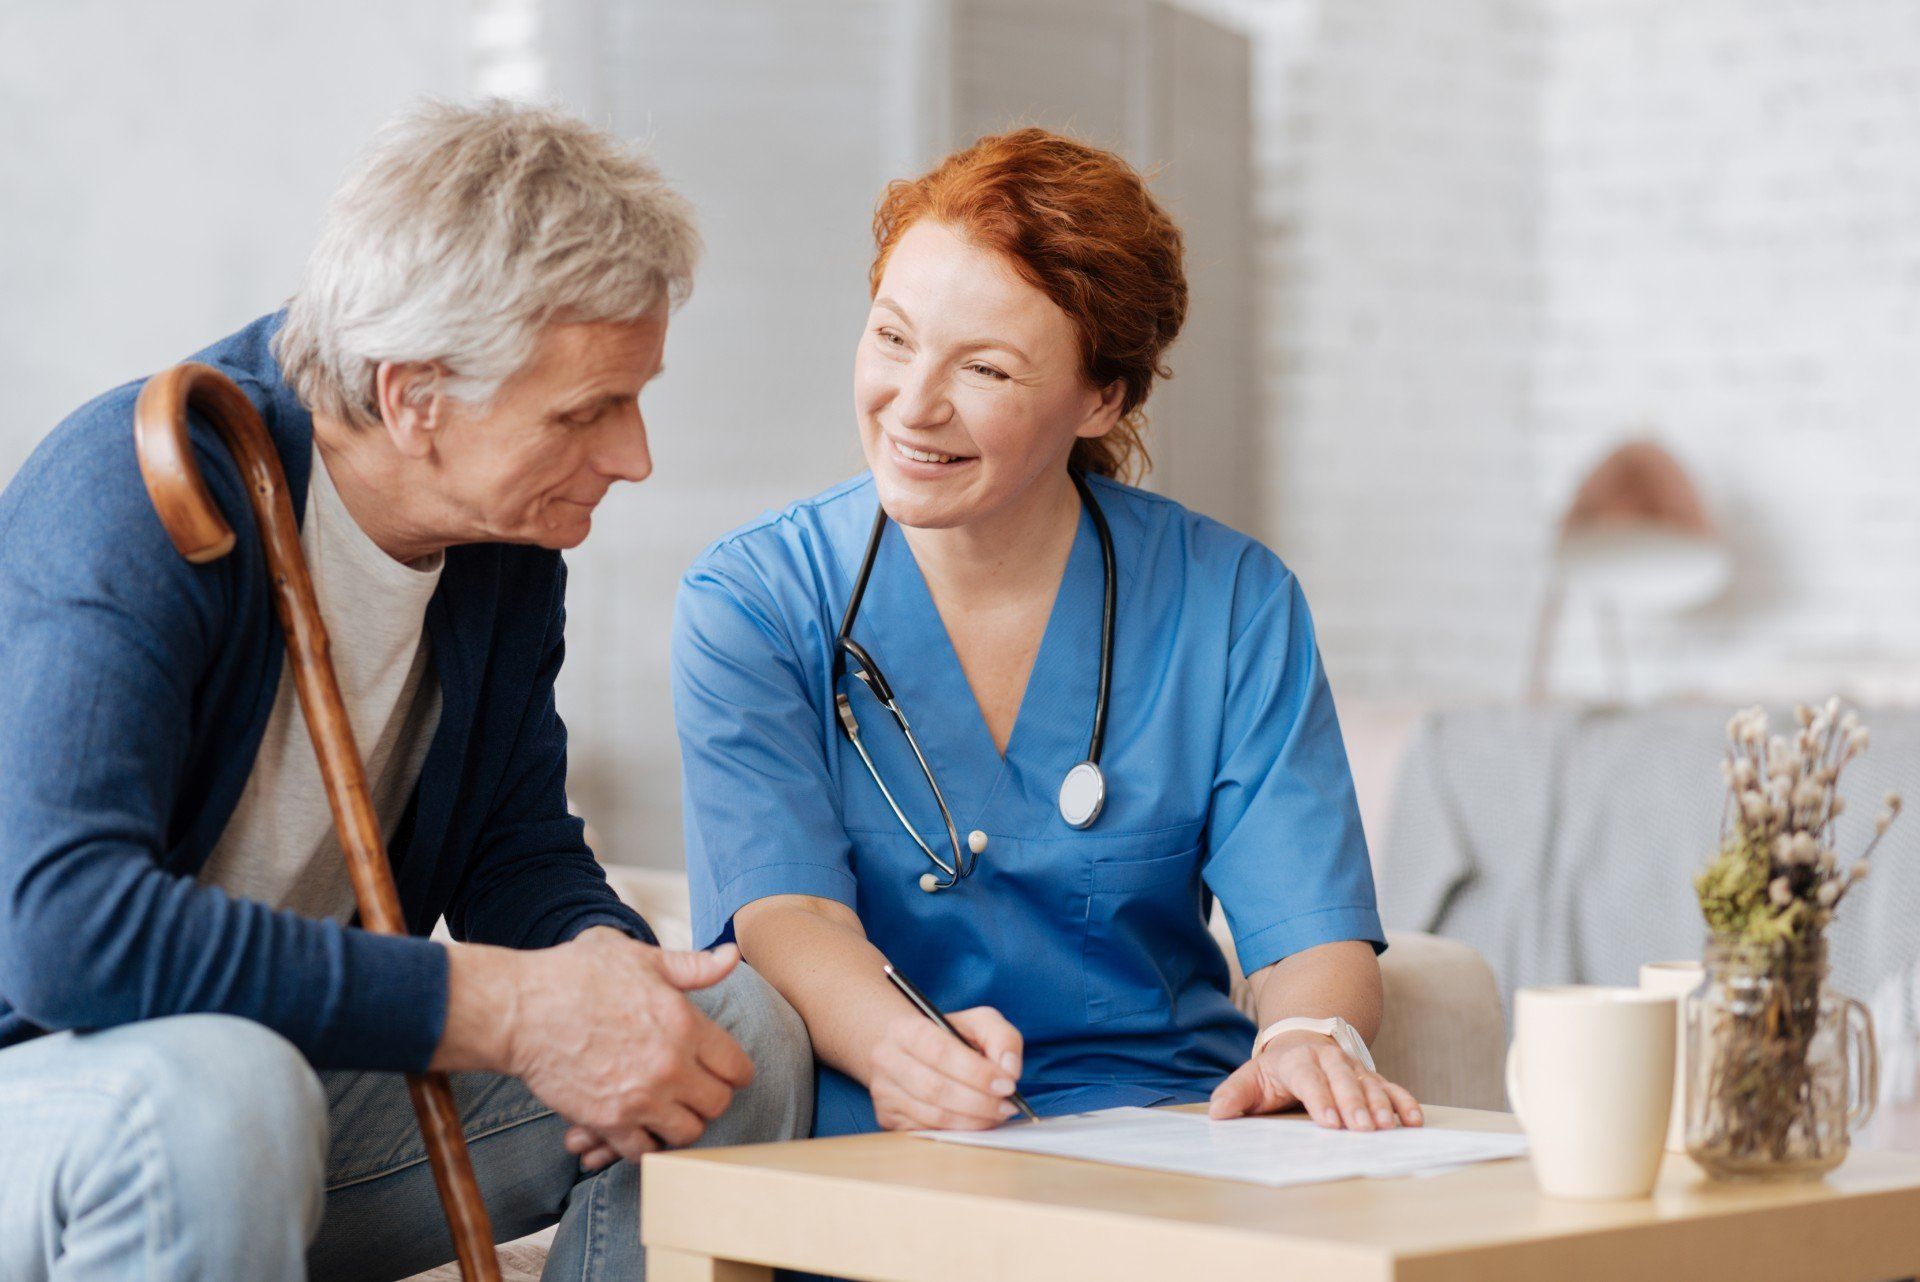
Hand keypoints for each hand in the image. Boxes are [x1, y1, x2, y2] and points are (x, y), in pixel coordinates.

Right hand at [447, 928, 754, 1165]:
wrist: (520, 1010)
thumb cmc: (577, 976)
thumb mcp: (640, 958)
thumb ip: (691, 966)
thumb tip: (731, 956)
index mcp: (685, 1024)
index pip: (736, 1067)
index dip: (733, 1071)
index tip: (721, 1071)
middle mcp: (671, 1065)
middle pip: (718, 1103)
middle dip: (710, 1098)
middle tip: (693, 1090)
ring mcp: (641, 1098)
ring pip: (687, 1133)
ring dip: (681, 1124)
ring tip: (667, 1110)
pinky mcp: (608, 1121)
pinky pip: (644, 1151)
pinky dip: (645, 1144)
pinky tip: (637, 1126)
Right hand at [869, 1006, 1023, 1130]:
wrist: (911, 1051)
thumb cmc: (950, 1036)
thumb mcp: (979, 1023)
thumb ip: (1002, 1038)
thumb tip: (1009, 1071)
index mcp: (904, 1028)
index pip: (941, 1052)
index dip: (977, 1072)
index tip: (1008, 1084)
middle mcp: (886, 1059)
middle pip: (936, 1088)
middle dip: (979, 1102)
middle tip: (1007, 1105)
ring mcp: (884, 1092)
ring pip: (933, 1116)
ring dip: (973, 1120)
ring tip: (997, 1114)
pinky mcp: (888, 1118)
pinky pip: (928, 1132)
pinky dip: (958, 1131)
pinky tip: (976, 1122)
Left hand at [1208, 1030, 1422, 1129]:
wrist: (1302, 1042)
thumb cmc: (1275, 1070)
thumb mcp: (1250, 1078)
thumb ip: (1234, 1094)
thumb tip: (1217, 1112)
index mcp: (1297, 1061)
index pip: (1309, 1079)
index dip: (1320, 1099)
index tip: (1329, 1122)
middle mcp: (1329, 1061)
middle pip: (1343, 1080)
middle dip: (1354, 1104)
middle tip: (1362, 1129)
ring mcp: (1353, 1069)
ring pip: (1370, 1084)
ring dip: (1381, 1105)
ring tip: (1387, 1127)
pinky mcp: (1371, 1079)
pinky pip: (1392, 1088)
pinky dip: (1404, 1102)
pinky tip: (1413, 1121)